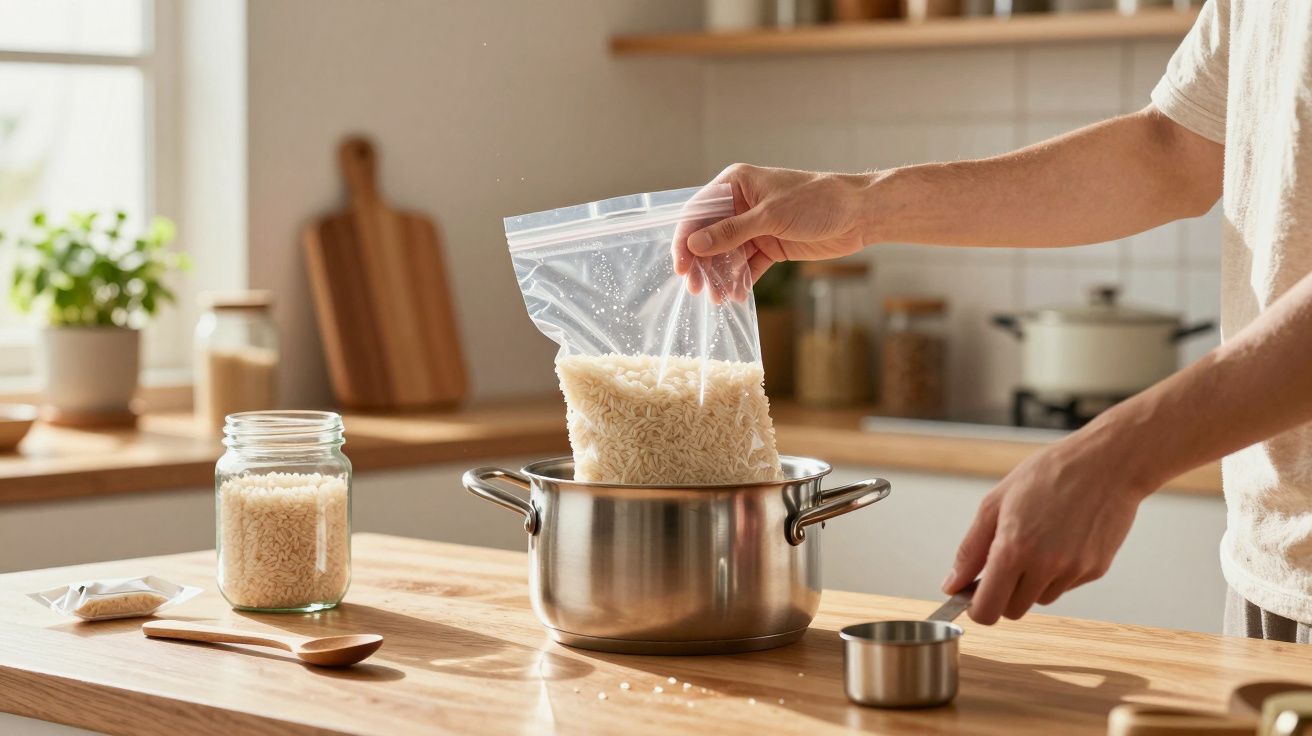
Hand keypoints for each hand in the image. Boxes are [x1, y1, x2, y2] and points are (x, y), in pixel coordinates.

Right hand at [671, 164, 875, 289]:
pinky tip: (736, 296)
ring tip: (717, 298)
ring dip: (720, 276)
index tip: (681, 266)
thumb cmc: (817, 201)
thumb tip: (695, 246)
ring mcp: (755, 226)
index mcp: (736, 184)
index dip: (686, 240)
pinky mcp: (770, 245)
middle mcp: (742, 204)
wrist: (859, 214)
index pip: (700, 212)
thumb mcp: (770, 217)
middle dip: (702, 264)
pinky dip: (741, 280)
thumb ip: (732, 232)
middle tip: (696, 289)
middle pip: (710, 237)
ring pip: (727, 254)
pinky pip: (747, 265)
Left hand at [942, 435, 1148, 623]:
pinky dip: (1058, 572)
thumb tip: (952, 584)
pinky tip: (1062, 539)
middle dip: (1003, 593)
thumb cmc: (1049, 474)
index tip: (974, 594)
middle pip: (1013, 610)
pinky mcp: (1096, 571)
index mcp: (1013, 549)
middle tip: (1006, 559)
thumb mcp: (995, 504)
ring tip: (1039, 540)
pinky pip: (1066, 586)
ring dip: (1032, 582)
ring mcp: (1073, 571)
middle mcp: (1045, 566)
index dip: (976, 607)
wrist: (1106, 464)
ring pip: (1040, 599)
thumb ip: (970, 550)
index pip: (987, 610)